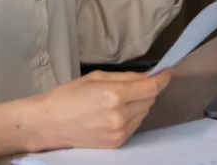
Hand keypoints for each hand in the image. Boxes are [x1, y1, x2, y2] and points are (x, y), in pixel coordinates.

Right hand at [30, 69, 171, 150]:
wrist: (50, 124)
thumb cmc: (69, 96)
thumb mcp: (96, 77)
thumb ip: (125, 77)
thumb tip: (148, 76)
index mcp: (114, 95)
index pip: (151, 88)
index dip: (162, 79)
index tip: (166, 72)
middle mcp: (119, 115)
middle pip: (149, 100)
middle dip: (145, 90)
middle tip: (130, 85)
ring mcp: (119, 132)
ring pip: (144, 113)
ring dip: (138, 104)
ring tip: (117, 101)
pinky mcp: (116, 143)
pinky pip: (135, 126)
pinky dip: (131, 117)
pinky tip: (114, 114)